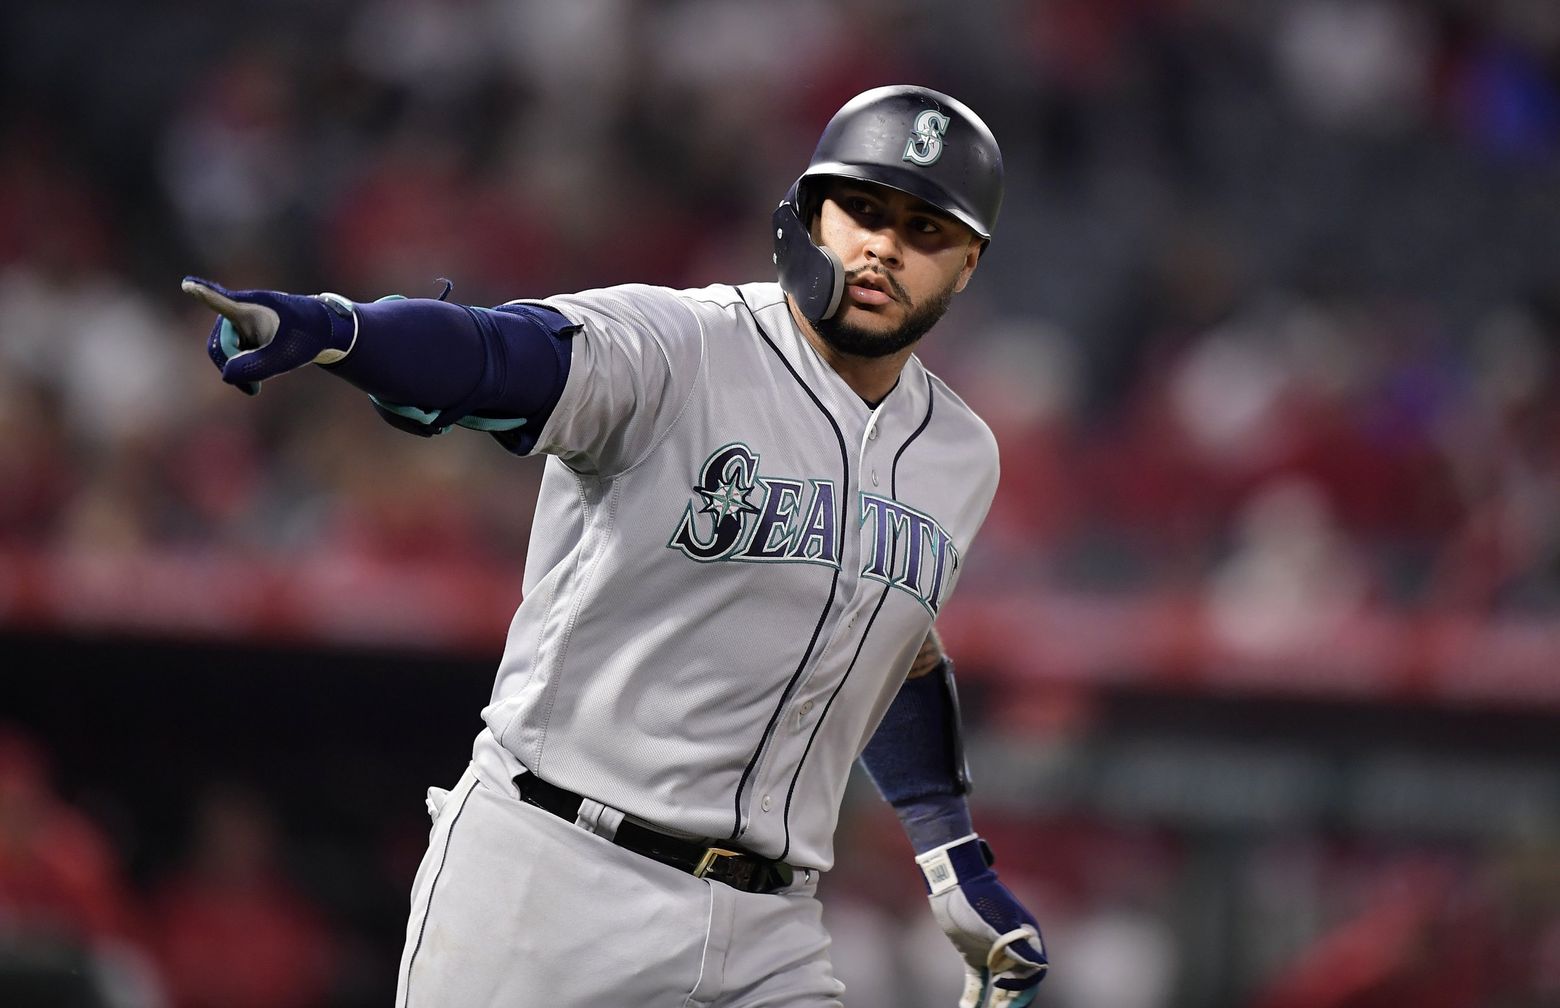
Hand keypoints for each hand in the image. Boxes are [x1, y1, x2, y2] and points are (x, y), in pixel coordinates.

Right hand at [182, 276, 356, 394]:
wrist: (322, 331)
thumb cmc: (306, 336)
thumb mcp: (286, 355)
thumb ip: (257, 366)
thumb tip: (226, 375)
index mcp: (250, 307)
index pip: (221, 301)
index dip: (203, 294)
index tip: (188, 284)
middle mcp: (239, 311)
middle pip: (218, 344)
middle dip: (231, 367)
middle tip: (253, 391)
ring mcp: (238, 322)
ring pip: (225, 353)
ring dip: (238, 369)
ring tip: (257, 386)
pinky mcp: (241, 332)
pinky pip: (231, 355)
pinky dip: (241, 369)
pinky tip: (255, 382)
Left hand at [916, 835, 1046, 1007]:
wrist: (952, 882)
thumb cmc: (978, 899)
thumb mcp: (998, 923)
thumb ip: (1018, 946)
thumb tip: (1040, 967)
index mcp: (1026, 939)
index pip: (1033, 973)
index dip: (1022, 988)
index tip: (1003, 991)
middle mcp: (1013, 947)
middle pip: (1018, 983)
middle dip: (1011, 1001)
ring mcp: (993, 951)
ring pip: (999, 985)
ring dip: (996, 1002)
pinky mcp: (973, 953)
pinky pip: (978, 980)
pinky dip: (975, 996)